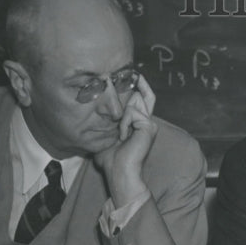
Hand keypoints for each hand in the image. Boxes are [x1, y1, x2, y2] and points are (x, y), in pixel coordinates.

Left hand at [94, 75, 157, 205]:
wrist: (120, 172)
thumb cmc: (111, 159)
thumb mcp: (105, 135)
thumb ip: (106, 122)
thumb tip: (95, 109)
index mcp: (139, 124)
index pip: (144, 98)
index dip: (140, 84)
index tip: (133, 72)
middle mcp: (148, 122)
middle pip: (144, 94)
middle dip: (135, 87)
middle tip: (131, 76)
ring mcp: (150, 124)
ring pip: (134, 103)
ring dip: (121, 117)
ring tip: (121, 134)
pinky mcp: (149, 126)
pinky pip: (132, 114)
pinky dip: (124, 124)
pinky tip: (124, 136)